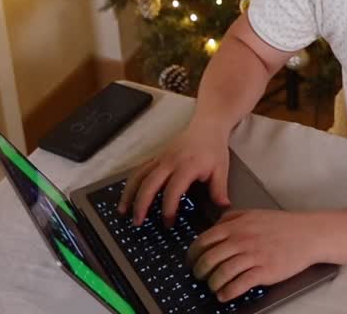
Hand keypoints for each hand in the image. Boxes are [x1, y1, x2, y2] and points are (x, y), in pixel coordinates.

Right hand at [117, 119, 231, 224]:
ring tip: (123, 211)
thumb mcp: (221, 168)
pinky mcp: (156, 157)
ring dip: (129, 194)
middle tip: (138, 222)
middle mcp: (170, 162)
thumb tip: (222, 207)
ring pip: (139, 176)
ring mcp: (160, 158)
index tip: (168, 222)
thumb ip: (219, 189)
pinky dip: (130, 184)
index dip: (169, 208)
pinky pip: (139, 170)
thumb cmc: (214, 148)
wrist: (207, 125)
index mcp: (187, 166)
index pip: (173, 190)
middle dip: (141, 204)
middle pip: (150, 184)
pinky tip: (127, 196)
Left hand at [187, 210, 322, 301]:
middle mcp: (242, 240)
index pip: (204, 240)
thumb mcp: (254, 213)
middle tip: (199, 276)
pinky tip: (225, 294)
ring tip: (213, 287)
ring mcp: (253, 256)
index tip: (191, 261)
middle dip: (199, 271)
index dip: (193, 253)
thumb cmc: (282, 225)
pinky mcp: (264, 271)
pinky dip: (227, 292)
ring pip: (221, 273)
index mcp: (237, 226)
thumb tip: (214, 225)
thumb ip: (232, 217)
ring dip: (212, 283)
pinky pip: (239, 284)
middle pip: (209, 258)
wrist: (308, 234)